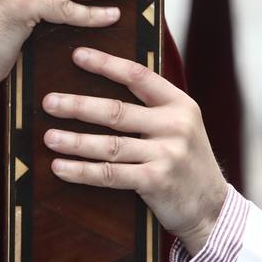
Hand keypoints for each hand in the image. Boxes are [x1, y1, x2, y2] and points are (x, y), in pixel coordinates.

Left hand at [42, 47, 228, 252]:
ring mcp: (166, 155)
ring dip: (74, 141)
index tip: (78, 55)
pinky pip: (110, 174)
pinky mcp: (156, 181)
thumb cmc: (187, 161)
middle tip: (49, 102)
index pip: (138, 76)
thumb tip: (106, 86)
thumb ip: (153, 107)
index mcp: (179, 104)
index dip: (106, 64)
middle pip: (117, 111)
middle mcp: (174, 126)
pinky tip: (60, 168)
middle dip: (78, 106)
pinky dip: (82, 171)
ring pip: (109, 145)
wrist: (212, 206)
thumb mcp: (182, 126)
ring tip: (49, 137)